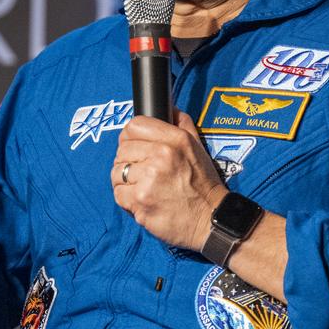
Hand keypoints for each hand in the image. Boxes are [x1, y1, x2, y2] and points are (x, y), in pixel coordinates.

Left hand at [111, 110, 226, 250]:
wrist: (211, 219)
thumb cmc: (203, 184)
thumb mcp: (198, 146)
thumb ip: (182, 124)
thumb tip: (168, 108)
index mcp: (176, 140)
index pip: (134, 125)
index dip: (130, 136)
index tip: (135, 147)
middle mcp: (162, 156)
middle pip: (122, 149)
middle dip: (129, 161)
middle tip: (143, 172)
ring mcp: (149, 179)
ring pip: (117, 172)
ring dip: (125, 180)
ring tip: (142, 186)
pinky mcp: (140, 201)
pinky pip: (118, 193)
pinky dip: (126, 198)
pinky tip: (142, 200)